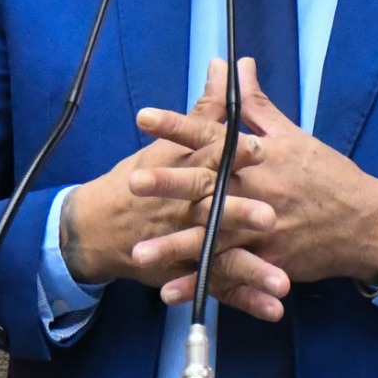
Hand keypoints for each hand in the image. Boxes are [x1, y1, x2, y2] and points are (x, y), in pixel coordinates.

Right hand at [58, 61, 281, 315]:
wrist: (96, 228)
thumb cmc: (136, 181)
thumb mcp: (167, 143)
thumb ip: (204, 110)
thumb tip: (224, 66)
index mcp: (181, 175)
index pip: (206, 160)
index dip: (232, 154)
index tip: (259, 147)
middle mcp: (183, 211)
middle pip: (211, 211)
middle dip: (238, 215)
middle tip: (269, 217)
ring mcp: (184, 246)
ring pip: (219, 257)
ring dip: (251, 270)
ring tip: (282, 282)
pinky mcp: (186, 272)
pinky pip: (218, 289)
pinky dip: (246, 301)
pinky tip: (274, 310)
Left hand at [154, 57, 377, 313]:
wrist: (368, 224)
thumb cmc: (328, 175)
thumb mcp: (294, 136)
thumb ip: (257, 107)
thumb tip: (237, 66)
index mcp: (259, 156)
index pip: (213, 135)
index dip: (178, 125)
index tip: (143, 117)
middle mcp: (257, 190)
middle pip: (208, 186)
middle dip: (169, 184)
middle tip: (132, 182)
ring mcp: (263, 228)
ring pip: (213, 237)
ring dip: (175, 246)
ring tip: (137, 251)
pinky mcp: (269, 260)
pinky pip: (229, 274)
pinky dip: (200, 284)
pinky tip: (170, 292)